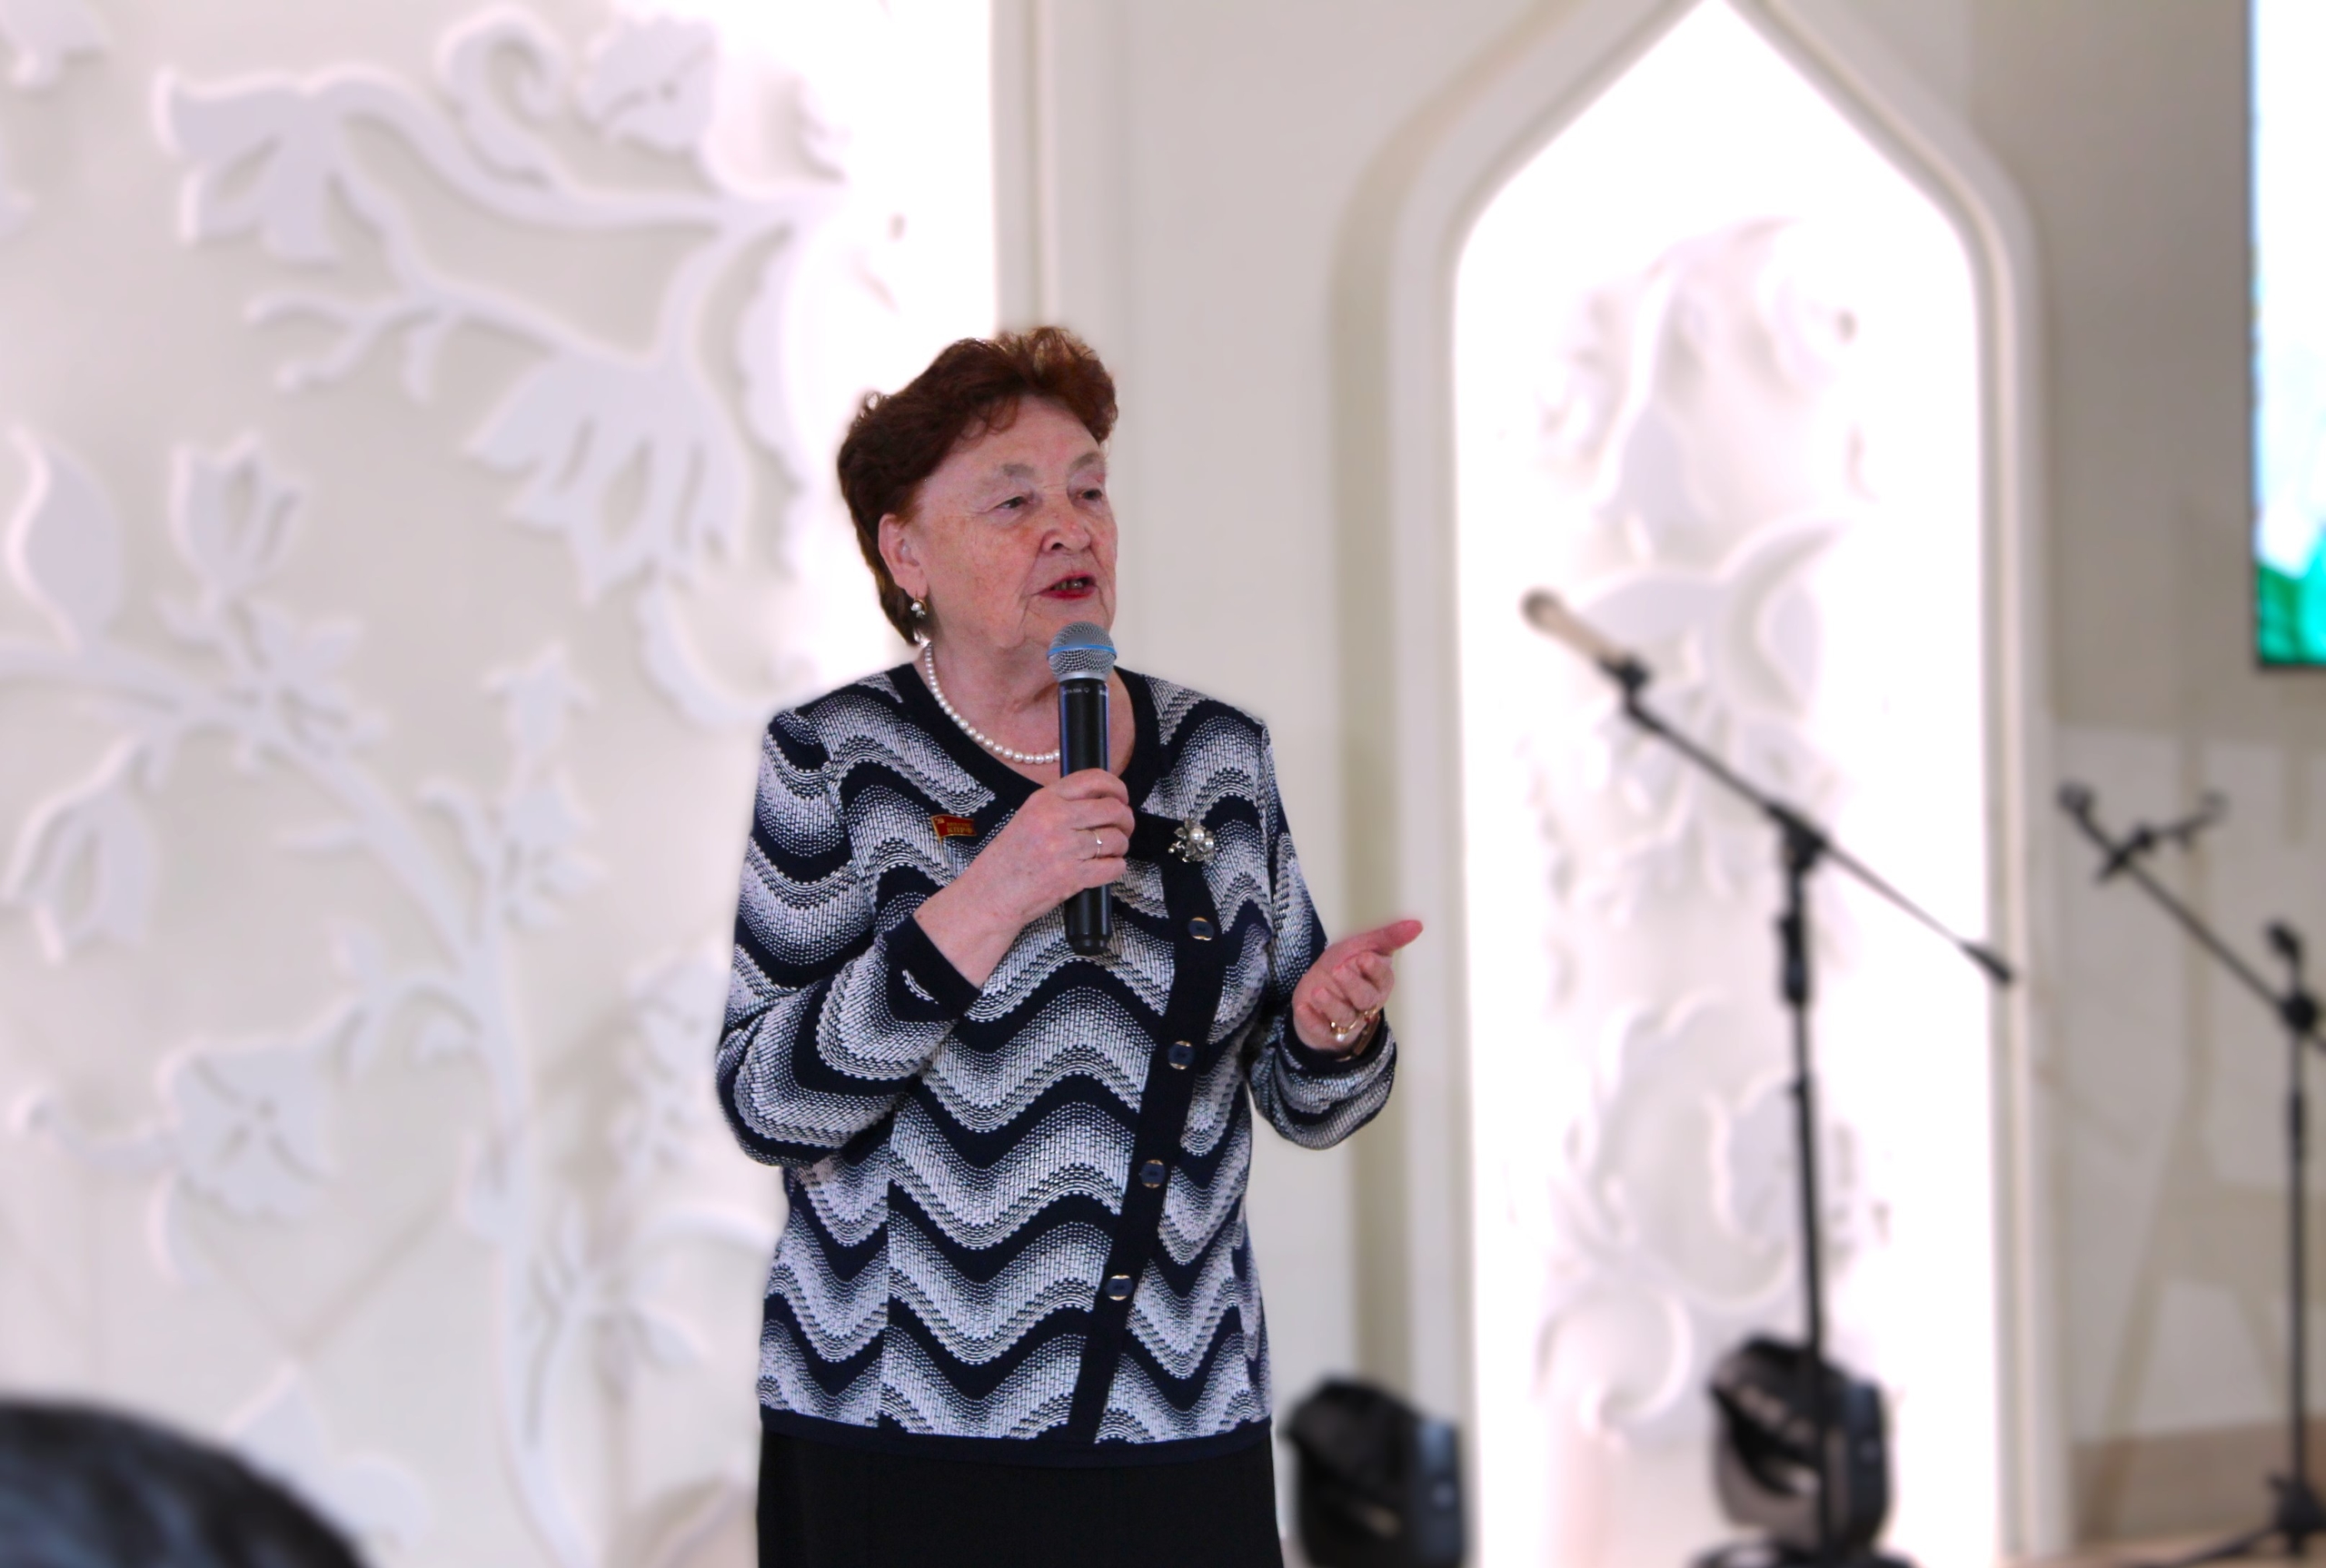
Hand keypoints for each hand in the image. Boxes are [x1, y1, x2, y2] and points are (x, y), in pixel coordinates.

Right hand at [913, 769, 1133, 984]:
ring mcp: (1065, 849)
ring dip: (1120, 846)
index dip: (1116, 787)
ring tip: (1110, 851)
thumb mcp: (1028, 817)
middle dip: (1125, 819)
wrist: (991, 895)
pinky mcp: (1073, 877)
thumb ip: (1061, 805)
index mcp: (1044, 801)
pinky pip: (1114, 867)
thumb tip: (1102, 798)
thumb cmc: (1009, 859)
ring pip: (1116, 839)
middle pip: (1112, 809)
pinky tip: (1106, 868)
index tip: (1121, 797)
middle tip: (1122, 828)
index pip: (1093, 779)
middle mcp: (1055, 820)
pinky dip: (1116, 868)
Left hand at [1291, 918, 1422, 1055]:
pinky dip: (1311, 1020)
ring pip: (1344, 1016)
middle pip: (1365, 999)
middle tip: (1338, 970)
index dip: (1374, 970)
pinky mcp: (1325, 1030)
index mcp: (1377, 983)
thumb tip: (1416, 925)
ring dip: (1331, 1004)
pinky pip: (1320, 1029)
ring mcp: (1345, 1018)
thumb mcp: (1361, 947)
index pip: (1382, 979)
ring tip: (1318, 991)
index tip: (1364, 957)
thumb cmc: (1344, 967)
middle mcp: (1365, 1003)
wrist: (1316, 992)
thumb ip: (1387, 937)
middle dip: (1353, 985)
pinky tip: (1303, 1008)